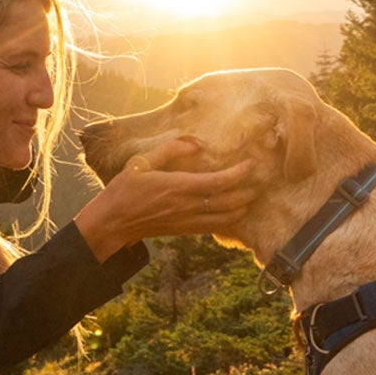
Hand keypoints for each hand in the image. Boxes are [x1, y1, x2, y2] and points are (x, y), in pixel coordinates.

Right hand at [74, 138, 255, 260]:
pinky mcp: (185, 231)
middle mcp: (186, 206)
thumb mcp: (141, 162)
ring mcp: (187, 221)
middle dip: (248, 193)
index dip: (238, 174)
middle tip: (261, 181)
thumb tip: (196, 143)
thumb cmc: (125, 189)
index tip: (250, 164)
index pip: (218, 182)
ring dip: (242, 208)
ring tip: (253, 197)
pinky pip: (214, 228)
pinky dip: (229, 221)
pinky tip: (235, 213)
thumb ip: (170, 149)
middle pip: (228, 203)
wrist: (113, 222)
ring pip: (225, 219)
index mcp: (178, 187)